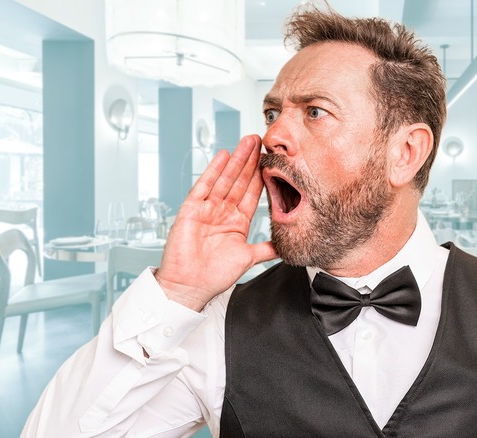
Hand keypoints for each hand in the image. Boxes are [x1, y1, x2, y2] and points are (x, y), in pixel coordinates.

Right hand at [155, 135, 276, 310]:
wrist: (190, 286)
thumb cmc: (214, 276)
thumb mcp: (248, 258)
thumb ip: (267, 249)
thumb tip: (285, 246)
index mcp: (236, 222)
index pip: (252, 194)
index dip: (261, 177)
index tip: (270, 161)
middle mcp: (222, 212)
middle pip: (239, 181)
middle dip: (250, 161)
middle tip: (260, 141)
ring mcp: (207, 209)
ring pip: (225, 179)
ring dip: (237, 160)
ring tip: (248, 142)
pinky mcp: (192, 209)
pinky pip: (204, 185)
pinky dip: (214, 170)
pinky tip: (224, 155)